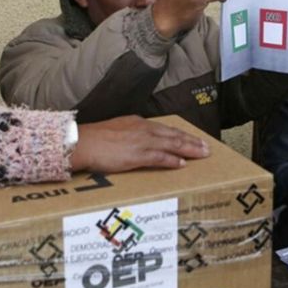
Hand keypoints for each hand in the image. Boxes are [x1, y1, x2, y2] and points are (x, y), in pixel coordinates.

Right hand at [69, 116, 209, 172]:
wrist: (80, 142)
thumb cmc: (93, 139)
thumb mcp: (115, 130)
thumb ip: (129, 134)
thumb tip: (135, 142)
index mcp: (137, 123)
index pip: (165, 128)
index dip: (181, 134)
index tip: (193, 138)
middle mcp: (142, 129)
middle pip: (174, 135)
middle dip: (192, 141)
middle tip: (207, 147)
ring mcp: (141, 142)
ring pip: (171, 144)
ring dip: (189, 149)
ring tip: (202, 155)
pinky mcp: (136, 155)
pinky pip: (159, 157)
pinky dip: (172, 160)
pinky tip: (182, 164)